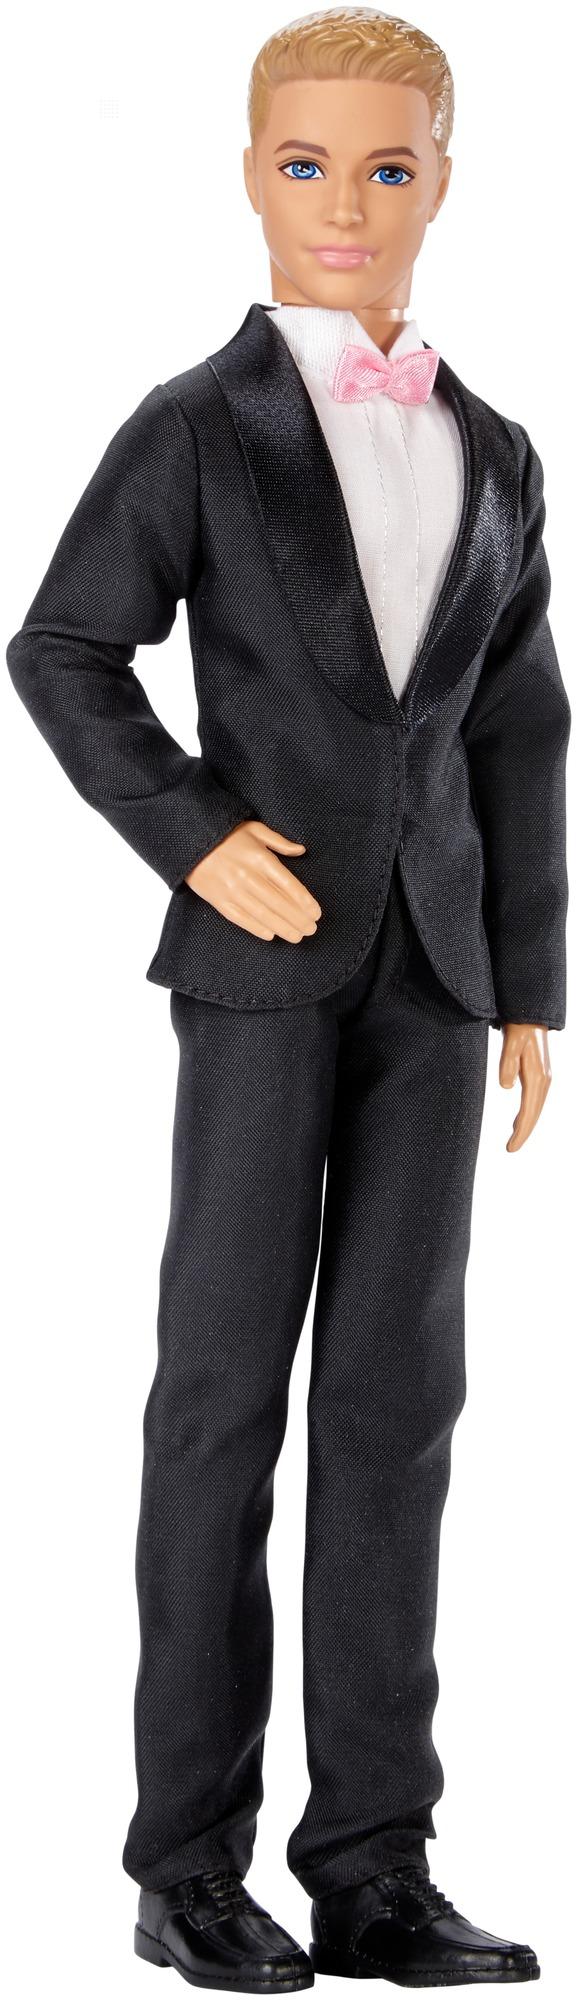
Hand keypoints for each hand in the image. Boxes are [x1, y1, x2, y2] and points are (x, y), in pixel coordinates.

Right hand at [185, 820, 321, 942]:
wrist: (191, 840)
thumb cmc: (227, 834)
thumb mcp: (254, 829)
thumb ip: (279, 841)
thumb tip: (301, 850)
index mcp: (259, 858)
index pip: (288, 884)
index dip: (304, 901)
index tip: (316, 913)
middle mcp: (247, 876)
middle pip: (278, 903)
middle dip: (298, 919)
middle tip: (311, 930)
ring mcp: (232, 890)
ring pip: (262, 914)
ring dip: (282, 927)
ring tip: (297, 936)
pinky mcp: (218, 900)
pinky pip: (240, 918)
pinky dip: (256, 928)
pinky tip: (271, 935)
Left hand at [499, 1023, 551, 1150]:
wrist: (529, 1015)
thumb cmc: (519, 1027)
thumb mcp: (511, 1042)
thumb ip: (508, 1064)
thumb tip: (506, 1087)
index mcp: (538, 1076)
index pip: (529, 1111)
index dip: (521, 1131)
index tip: (511, 1147)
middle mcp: (544, 1080)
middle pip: (534, 1113)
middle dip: (524, 1132)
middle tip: (510, 1149)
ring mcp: (543, 1077)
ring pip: (535, 1107)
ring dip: (526, 1124)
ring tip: (513, 1139)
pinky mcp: (539, 1074)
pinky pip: (534, 1100)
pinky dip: (527, 1113)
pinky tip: (519, 1120)